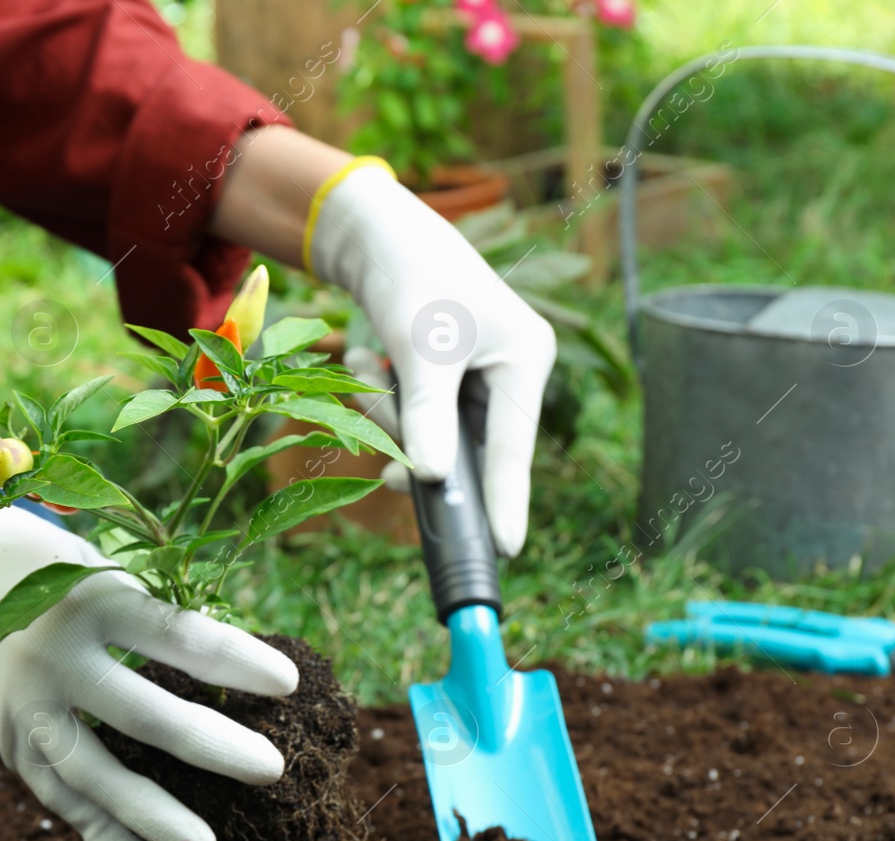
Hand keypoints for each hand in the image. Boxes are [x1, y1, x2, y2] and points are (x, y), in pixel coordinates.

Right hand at [0, 454, 299, 840]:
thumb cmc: (56, 565)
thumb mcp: (105, 567)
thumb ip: (159, 616)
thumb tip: (241, 674)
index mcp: (90, 598)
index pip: (173, 634)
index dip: (233, 660)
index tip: (289, 684)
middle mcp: (53, 656)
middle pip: (138, 712)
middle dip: (208, 746)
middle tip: (272, 770)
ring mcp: (26, 707)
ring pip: (92, 772)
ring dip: (150, 815)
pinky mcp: (11, 744)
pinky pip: (63, 801)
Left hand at [310, 163, 555, 555]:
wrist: (374, 237)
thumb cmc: (411, 277)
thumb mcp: (420, 347)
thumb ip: (428, 414)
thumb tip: (435, 478)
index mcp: (525, 360)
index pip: (514, 448)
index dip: (505, 500)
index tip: (506, 549)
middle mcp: (509, 375)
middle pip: (463, 447)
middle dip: (413, 437)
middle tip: (383, 439)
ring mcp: (475, 381)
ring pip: (429, 436)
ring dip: (388, 412)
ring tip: (368, 367)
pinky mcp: (444, 383)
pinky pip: (410, 417)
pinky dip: (381, 397)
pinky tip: (370, 360)